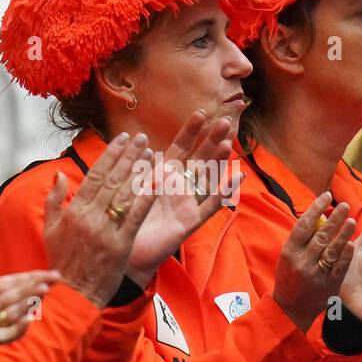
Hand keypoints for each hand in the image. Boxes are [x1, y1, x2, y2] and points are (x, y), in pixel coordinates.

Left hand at [0, 269, 60, 361]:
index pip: (12, 282)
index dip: (31, 276)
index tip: (52, 273)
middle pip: (18, 294)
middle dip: (38, 285)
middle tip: (58, 277)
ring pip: (15, 311)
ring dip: (30, 301)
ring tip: (44, 291)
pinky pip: (4, 334)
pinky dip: (17, 328)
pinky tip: (27, 320)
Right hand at [43, 133, 155, 305]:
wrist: (73, 294)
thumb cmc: (63, 262)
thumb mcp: (50, 230)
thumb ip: (54, 200)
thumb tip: (60, 175)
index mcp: (73, 211)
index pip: (95, 175)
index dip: (110, 154)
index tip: (123, 138)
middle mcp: (89, 217)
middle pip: (112, 179)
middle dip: (128, 156)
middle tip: (141, 138)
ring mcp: (105, 231)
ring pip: (124, 193)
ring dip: (139, 170)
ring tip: (150, 152)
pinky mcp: (120, 246)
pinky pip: (135, 217)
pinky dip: (146, 198)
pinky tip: (157, 182)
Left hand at [126, 111, 242, 286]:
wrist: (124, 249)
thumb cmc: (127, 217)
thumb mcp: (131, 186)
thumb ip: (140, 167)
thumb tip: (143, 141)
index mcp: (163, 176)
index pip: (180, 148)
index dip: (190, 131)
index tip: (201, 112)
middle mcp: (179, 186)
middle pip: (199, 159)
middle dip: (211, 140)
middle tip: (225, 122)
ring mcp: (187, 203)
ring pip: (206, 178)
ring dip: (218, 161)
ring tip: (228, 143)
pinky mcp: (190, 222)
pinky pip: (210, 206)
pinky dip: (224, 193)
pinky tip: (237, 178)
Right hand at [273, 193, 356, 330]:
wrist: (291, 309)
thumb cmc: (290, 278)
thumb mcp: (288, 257)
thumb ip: (301, 239)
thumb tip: (319, 216)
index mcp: (289, 251)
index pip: (304, 225)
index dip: (316, 208)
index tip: (327, 196)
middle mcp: (301, 261)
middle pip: (320, 235)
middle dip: (334, 218)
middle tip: (345, 205)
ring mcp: (315, 274)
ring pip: (332, 250)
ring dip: (343, 234)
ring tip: (352, 221)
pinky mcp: (328, 284)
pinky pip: (339, 266)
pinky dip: (345, 254)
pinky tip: (351, 243)